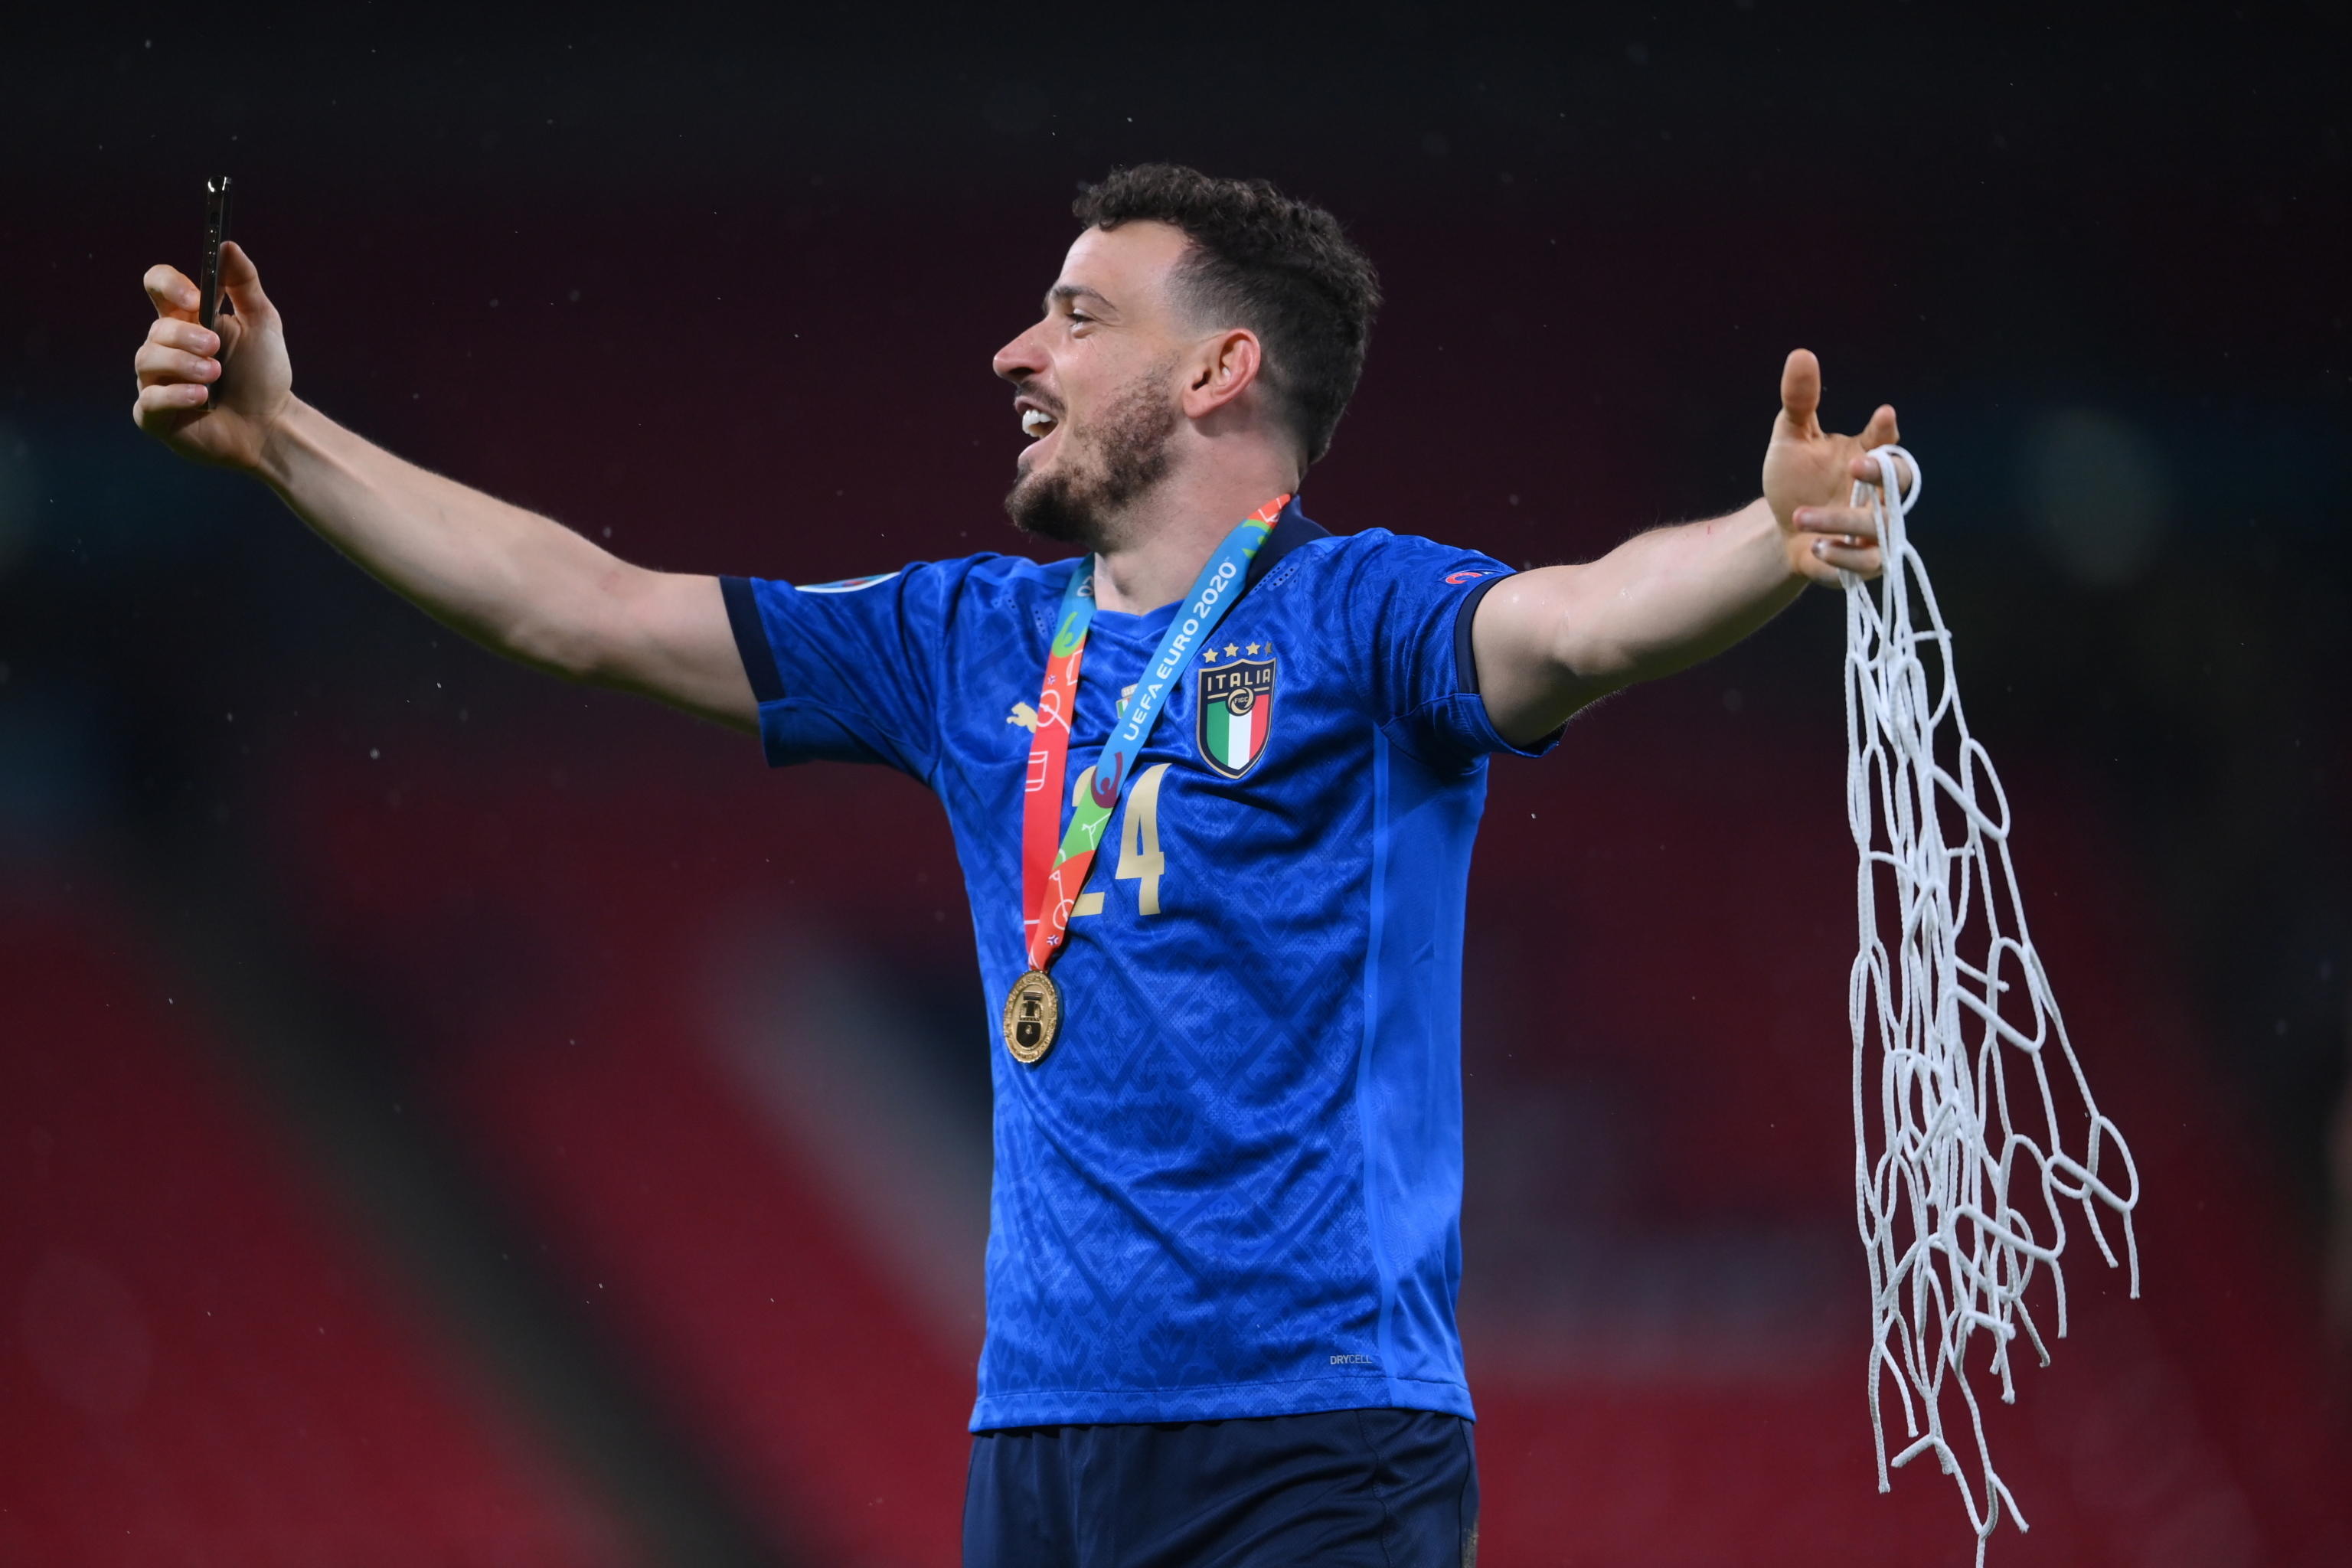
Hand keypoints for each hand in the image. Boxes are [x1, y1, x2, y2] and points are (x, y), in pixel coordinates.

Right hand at [132, 241, 293, 472]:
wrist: (272, 425)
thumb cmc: (265, 376)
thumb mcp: (262, 323)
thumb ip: (244, 284)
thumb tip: (227, 245)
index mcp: (186, 319)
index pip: (157, 285)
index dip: (168, 284)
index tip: (194, 296)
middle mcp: (165, 347)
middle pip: (156, 328)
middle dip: (187, 337)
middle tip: (216, 349)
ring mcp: (155, 381)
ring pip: (148, 360)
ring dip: (185, 366)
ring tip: (215, 377)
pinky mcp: (153, 415)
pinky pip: (149, 399)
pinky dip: (176, 395)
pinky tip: (202, 399)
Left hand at [1762, 348, 1903, 584]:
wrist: (1781, 531)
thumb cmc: (1794, 480)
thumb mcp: (1790, 439)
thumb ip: (1799, 402)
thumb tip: (1801, 354)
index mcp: (1867, 455)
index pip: (1887, 440)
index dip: (1886, 429)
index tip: (1883, 415)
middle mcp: (1878, 493)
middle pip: (1902, 480)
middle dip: (1884, 473)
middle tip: (1856, 464)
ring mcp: (1875, 528)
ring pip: (1878, 526)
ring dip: (1839, 521)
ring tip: (1800, 516)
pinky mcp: (1863, 562)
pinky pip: (1866, 563)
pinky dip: (1842, 556)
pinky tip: (1815, 548)